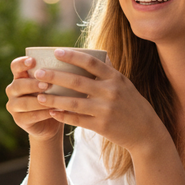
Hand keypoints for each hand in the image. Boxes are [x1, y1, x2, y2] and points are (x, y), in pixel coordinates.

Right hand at [5, 55, 64, 140]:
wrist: (53, 120)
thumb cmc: (56, 95)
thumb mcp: (56, 83)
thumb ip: (58, 73)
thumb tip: (74, 58)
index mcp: (20, 76)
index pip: (15, 66)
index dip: (22, 63)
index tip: (33, 61)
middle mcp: (13, 90)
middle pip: (17, 85)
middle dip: (32, 84)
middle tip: (47, 84)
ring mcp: (14, 106)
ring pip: (23, 102)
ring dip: (38, 101)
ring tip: (52, 100)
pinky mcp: (19, 120)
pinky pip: (29, 116)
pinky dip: (42, 114)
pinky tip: (54, 111)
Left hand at [31, 48, 166, 154]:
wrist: (146, 132)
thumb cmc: (132, 105)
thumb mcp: (125, 84)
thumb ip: (110, 71)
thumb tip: (99, 53)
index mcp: (116, 78)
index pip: (91, 63)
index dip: (73, 56)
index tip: (56, 51)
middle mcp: (111, 92)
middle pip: (78, 81)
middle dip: (55, 76)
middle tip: (38, 73)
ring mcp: (106, 110)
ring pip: (75, 103)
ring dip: (55, 99)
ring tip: (39, 96)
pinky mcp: (102, 126)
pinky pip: (78, 120)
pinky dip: (64, 116)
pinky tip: (52, 113)